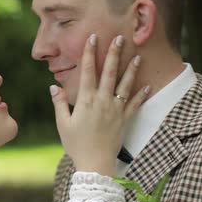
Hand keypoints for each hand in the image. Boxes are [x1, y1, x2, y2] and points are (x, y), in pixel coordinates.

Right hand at [50, 34, 149, 175]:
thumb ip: (59, 103)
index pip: (87, 71)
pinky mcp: (125, 120)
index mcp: (85, 100)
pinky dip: (141, 94)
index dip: (89, 53)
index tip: (92, 38)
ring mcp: (115, 110)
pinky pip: (135, 104)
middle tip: (118, 37)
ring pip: (125, 85)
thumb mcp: (62, 123)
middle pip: (109, 72)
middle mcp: (102, 101)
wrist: (95, 163)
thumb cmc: (76, 144)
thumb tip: (53, 86)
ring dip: (131, 69)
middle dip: (113, 53)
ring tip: (137, 56)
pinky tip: (148, 85)